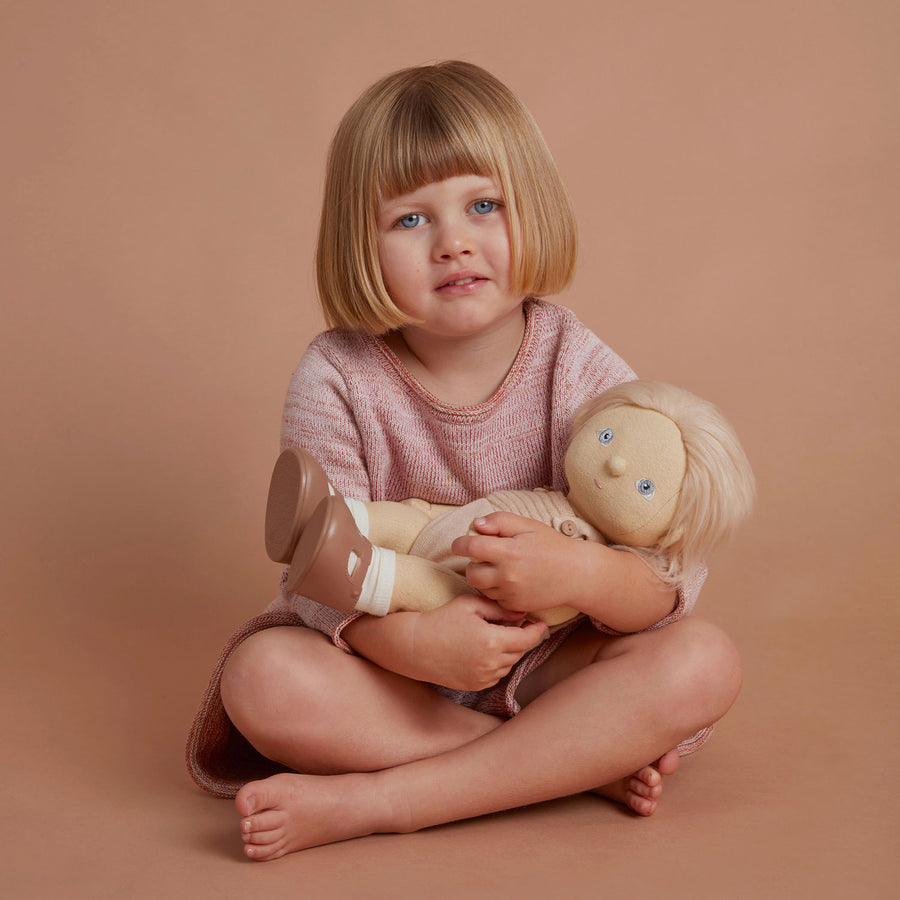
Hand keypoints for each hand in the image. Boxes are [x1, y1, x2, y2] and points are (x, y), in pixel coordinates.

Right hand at [410, 594, 548, 691]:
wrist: (414, 646)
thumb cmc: (441, 620)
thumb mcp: (470, 605)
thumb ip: (499, 609)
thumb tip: (521, 615)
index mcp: (492, 641)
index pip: (527, 639)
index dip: (537, 630)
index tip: (540, 623)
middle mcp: (491, 664)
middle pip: (520, 651)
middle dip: (522, 638)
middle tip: (516, 624)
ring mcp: (483, 678)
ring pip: (509, 664)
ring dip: (509, 651)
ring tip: (497, 635)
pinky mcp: (475, 686)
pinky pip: (496, 674)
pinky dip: (497, 663)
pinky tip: (485, 650)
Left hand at [451, 512, 587, 612]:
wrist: (576, 574)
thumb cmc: (552, 545)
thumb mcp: (528, 525)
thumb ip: (500, 521)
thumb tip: (476, 525)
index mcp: (508, 551)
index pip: (471, 547)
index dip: (459, 544)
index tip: (459, 544)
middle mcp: (507, 575)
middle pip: (471, 573)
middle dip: (471, 564)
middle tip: (482, 558)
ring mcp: (511, 593)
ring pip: (481, 588)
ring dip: (483, 578)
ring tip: (498, 569)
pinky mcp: (516, 606)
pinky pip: (495, 599)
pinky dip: (497, 590)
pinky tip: (509, 581)